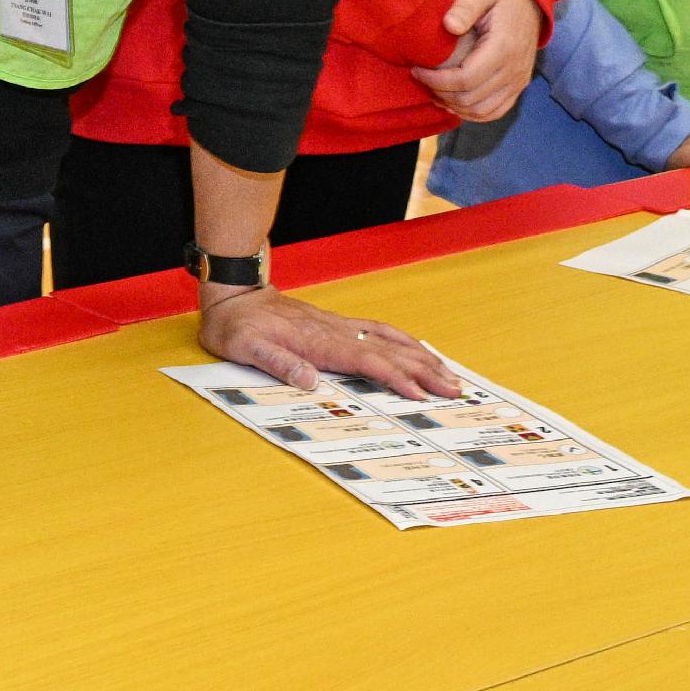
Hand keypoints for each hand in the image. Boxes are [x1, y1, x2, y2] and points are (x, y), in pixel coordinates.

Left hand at [197, 285, 462, 397]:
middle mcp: (337, 332)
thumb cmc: (238, 326)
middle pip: (390, 351)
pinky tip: (418, 350)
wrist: (236, 295)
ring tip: (448, 374)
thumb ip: (277, 363)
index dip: (395, 378)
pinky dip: (404, 341)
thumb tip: (309, 381)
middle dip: (424, 371)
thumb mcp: (246, 348)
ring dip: (421, 357)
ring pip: (391, 340)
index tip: (419, 395)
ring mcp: (340, 326)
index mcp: (318, 343)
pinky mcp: (338, 324)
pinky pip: (380, 331)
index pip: (366, 361)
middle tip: (453, 390)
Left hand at [408, 0, 543, 123]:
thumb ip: (464, 7)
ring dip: (454, 106)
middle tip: (421, 79)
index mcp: (504, 47)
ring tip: (433, 91)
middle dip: (440, 93)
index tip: (416, 70)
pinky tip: (452, 102)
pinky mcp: (519, 85)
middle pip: (471, 98)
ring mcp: (519, 80)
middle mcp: (515, 69)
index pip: (465, 79)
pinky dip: (472, 113)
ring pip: (482, 111)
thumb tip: (448, 26)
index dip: (436, 80)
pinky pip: (495, 111)